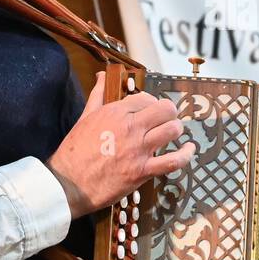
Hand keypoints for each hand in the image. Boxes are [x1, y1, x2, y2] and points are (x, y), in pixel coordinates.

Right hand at [46, 72, 195, 218]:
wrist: (69, 183)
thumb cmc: (74, 151)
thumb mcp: (84, 117)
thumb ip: (98, 94)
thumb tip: (102, 75)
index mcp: (115, 112)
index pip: (146, 98)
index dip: (151, 103)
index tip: (150, 110)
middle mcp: (130, 128)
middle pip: (166, 109)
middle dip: (169, 112)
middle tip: (166, 118)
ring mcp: (138, 150)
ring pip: (172, 130)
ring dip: (176, 130)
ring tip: (173, 132)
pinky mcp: (142, 171)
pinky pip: (173, 161)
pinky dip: (186, 155)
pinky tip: (189, 150)